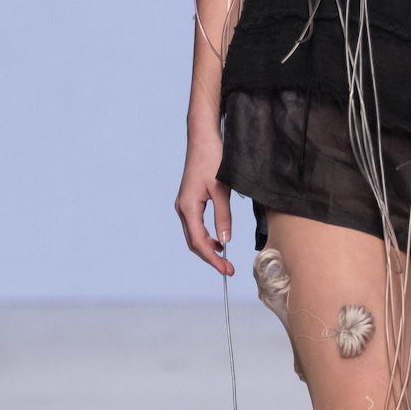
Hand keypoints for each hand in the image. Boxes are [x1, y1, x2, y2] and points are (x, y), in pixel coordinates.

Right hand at [175, 128, 234, 276]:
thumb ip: (223, 217)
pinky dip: (205, 236)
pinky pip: (195, 225)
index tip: (227, 270)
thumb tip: (225, 241)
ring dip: (207, 249)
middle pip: (193, 242)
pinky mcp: (189, 200)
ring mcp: (184, 204)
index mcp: (188, 207)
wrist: (203, 139)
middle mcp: (182, 208)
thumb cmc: (212, 159)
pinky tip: (217, 241)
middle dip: (210, 258)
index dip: (213, 259)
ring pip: (193, 235)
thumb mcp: (221, 190)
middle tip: (228, 270)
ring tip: (223, 259)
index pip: (199, 242)